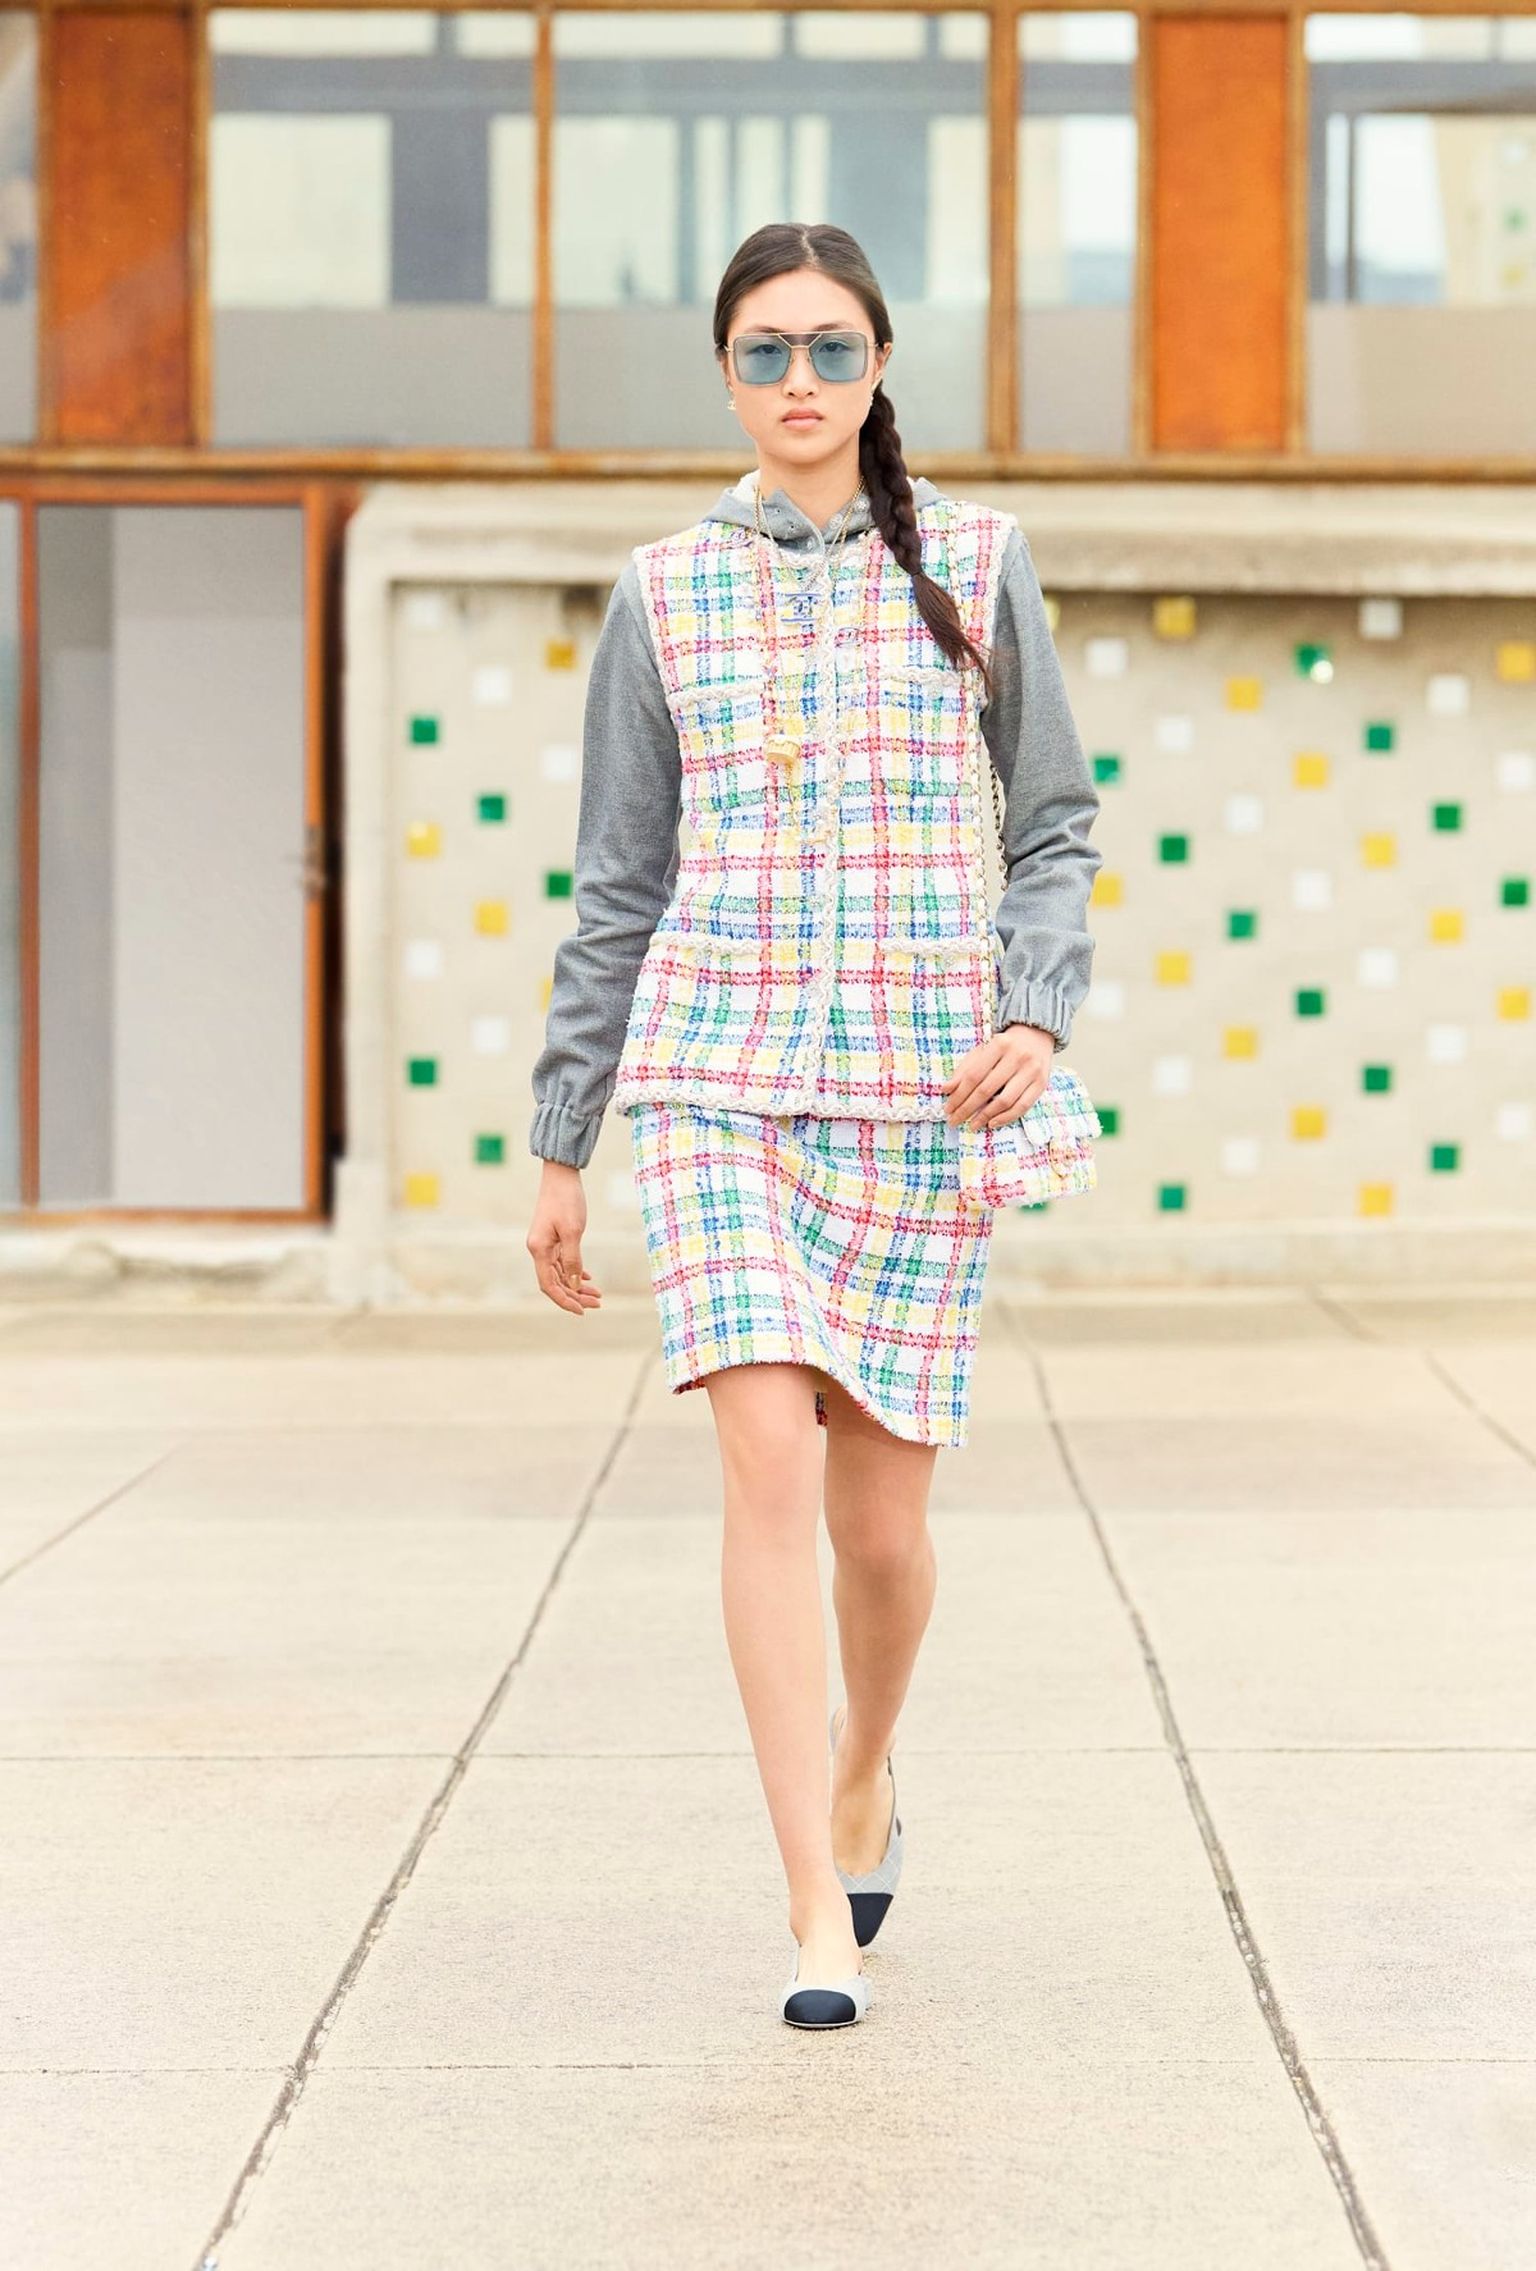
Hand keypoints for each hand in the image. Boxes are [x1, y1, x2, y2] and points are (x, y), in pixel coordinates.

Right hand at [526, 1163, 602, 1314]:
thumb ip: (573, 1260)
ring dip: (577, 1285)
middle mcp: (538, 1249)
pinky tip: (588, 1278)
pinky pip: (562, 1262)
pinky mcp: (553, 1238)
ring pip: (560, 1273)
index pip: (549, 1285)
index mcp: (539, 1249)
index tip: (582, 1311)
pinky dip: (575, 1271)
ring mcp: (545, 1244)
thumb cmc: (566, 1201)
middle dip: (575, 1296)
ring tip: (597, 1295)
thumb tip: (575, 1285)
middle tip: (597, 1303)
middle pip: (555, 1282)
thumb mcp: (573, 1231)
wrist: (561, 1176)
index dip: (564, 1301)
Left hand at [941, 1022, 1054, 1129]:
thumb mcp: (983, 1051)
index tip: (948, 1108)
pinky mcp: (1041, 1084)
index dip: (959, 1095)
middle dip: (967, 1108)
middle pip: (987, 1089)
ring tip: (972, 1124)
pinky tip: (992, 1123)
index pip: (974, 1075)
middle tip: (955, 1120)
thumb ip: (964, 1070)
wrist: (1036, 1036)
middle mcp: (1017, 1057)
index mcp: (999, 1045)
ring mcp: (1031, 1071)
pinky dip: (1006, 1118)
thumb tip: (946, 1089)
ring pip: (1005, 1100)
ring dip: (985, 1116)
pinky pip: (1022, 1106)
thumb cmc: (1005, 1047)